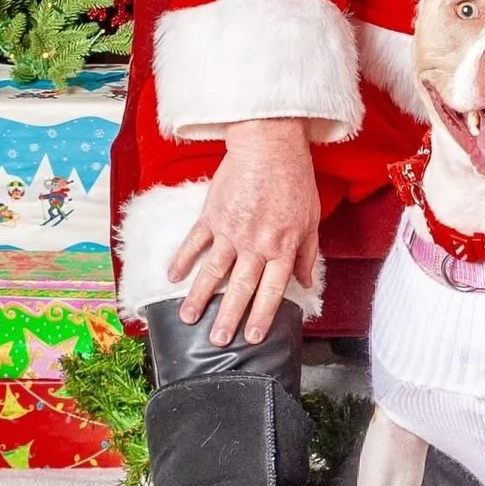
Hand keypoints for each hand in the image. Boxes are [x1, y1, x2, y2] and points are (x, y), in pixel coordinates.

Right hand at [168, 118, 319, 347]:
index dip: (262, 316)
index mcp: (282, 246)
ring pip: (212, 271)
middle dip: (228, 317)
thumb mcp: (311, 218)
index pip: (272, 290)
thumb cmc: (295, 180)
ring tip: (188, 318)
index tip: (252, 337)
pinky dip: (182, 259)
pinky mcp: (211, 214)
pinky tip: (172, 276)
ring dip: (199, 296)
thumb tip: (305, 283)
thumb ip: (307, 254)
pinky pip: (194, 241)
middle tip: (218, 341)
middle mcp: (255, 244)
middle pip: (240, 288)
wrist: (270, 144)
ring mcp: (230, 230)